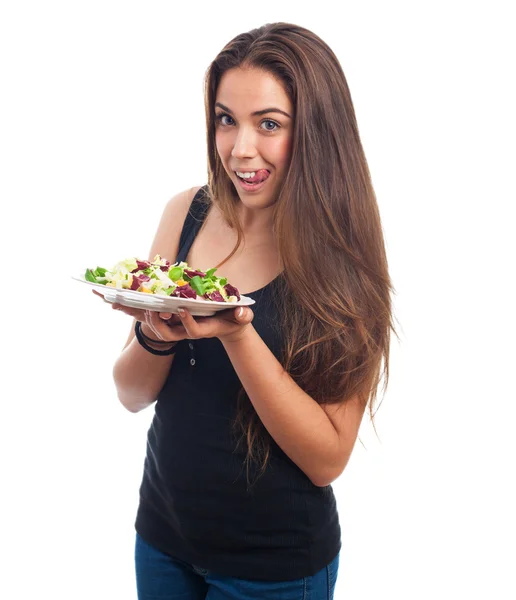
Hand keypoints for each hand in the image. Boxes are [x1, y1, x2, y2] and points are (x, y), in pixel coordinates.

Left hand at [92, 289, 253, 342]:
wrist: (225, 326)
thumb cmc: (233, 320)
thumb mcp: (241, 317)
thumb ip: (242, 316)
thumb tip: (242, 314)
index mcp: (198, 328)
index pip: (190, 331)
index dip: (186, 322)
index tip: (182, 310)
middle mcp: (181, 329)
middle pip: (160, 328)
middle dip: (148, 319)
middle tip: (134, 307)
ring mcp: (172, 324)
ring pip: (149, 321)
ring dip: (132, 311)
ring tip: (112, 299)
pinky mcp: (166, 317)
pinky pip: (146, 312)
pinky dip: (131, 306)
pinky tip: (115, 298)